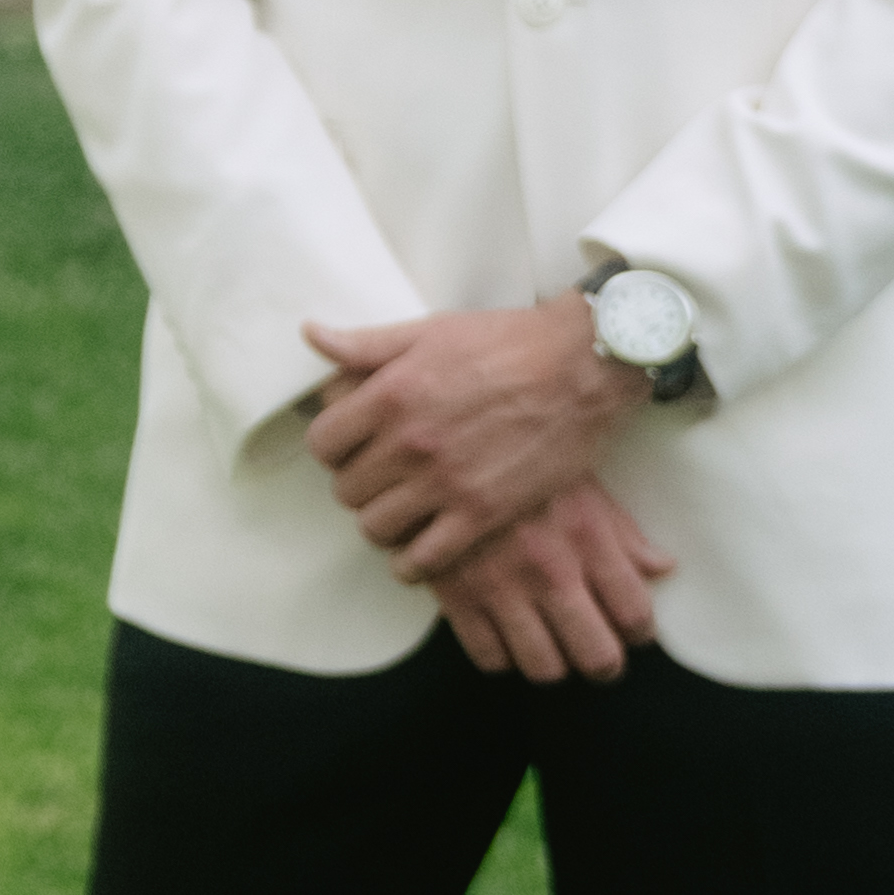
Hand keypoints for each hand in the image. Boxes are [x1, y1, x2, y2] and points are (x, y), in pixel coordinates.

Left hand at [302, 296, 632, 583]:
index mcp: (389, 395)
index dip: (331, 448)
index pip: (322, 443)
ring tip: (397, 512)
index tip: (348, 448)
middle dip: (356, 485)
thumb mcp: (427, 332)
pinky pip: (425, 559)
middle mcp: (411, 443)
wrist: (581, 366)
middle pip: (346, 489)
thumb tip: (312, 335)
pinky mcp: (484, 513)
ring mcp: (447, 482)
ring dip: (380, 523)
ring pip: (377, 527)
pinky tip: (417, 552)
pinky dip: (412, 562)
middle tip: (377, 480)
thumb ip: (364, 344)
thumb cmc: (506, 342)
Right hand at [433, 473, 671, 685]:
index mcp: (588, 539)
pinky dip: (502, 655)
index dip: (640, 631)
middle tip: (595, 649)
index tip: (632, 629)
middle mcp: (550, 570)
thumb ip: (624, 534)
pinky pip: (489, 657)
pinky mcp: (456, 593)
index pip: (636, 616)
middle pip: (598, 657)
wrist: (447, 434)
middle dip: (603, 662)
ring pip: (544, 668)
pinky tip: (504, 631)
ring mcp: (502, 587)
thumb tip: (661, 568)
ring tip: (550, 644)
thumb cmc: (520, 456)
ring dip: (553, 662)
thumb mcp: (583, 485)